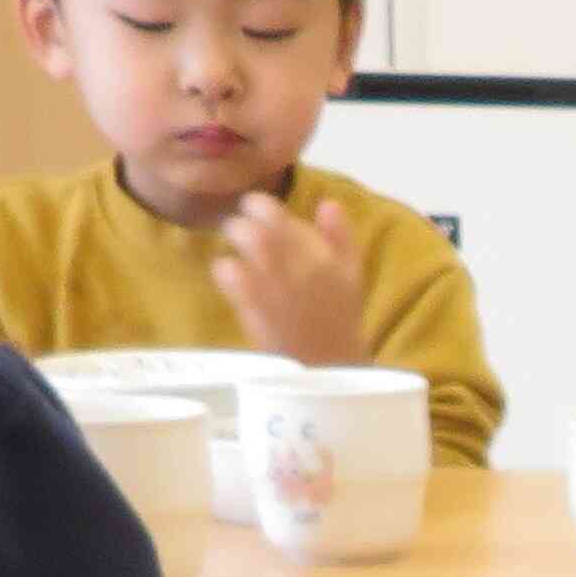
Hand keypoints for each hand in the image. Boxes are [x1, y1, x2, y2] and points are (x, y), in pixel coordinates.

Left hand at [211, 192, 367, 367]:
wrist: (330, 372)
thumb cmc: (339, 324)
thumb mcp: (352, 278)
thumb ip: (342, 239)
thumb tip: (329, 203)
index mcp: (323, 255)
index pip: (276, 211)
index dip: (259, 209)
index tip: (256, 218)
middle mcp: (301, 264)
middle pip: (256, 221)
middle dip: (241, 224)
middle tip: (239, 236)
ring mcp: (277, 284)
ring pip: (243, 237)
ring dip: (233, 242)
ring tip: (238, 256)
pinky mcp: (255, 306)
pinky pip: (227, 270)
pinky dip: (224, 271)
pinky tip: (232, 283)